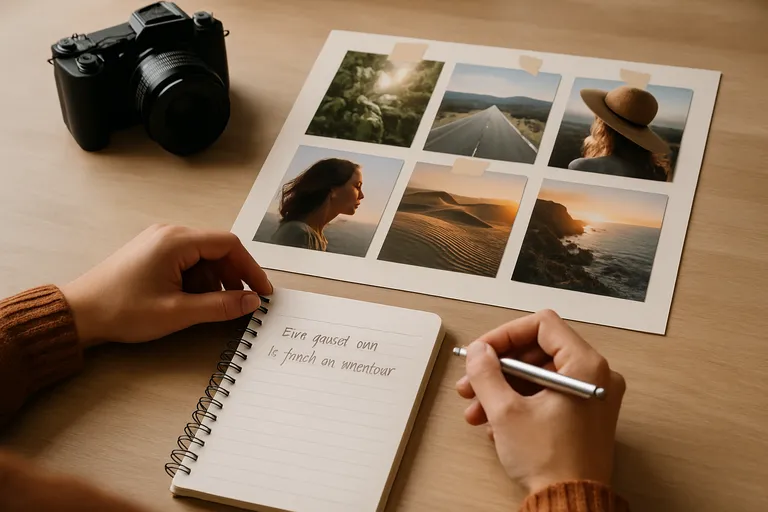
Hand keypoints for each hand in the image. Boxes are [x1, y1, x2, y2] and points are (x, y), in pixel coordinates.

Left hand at [61, 224, 272, 347]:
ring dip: (215, 280)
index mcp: (177, 241)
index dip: (251, 268)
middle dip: (234, 276)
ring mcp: (159, 241)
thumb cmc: (122, 310)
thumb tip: (252, 302)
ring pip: (204, 256)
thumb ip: (220, 306)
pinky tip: (193, 301)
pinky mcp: (152, 252)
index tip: (262, 292)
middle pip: (218, 249)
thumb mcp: (178, 312)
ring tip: (213, 307)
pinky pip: (187, 260)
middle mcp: (170, 233)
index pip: (229, 244)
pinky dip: (198, 279)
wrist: (79, 313)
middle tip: (243, 303)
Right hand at [455, 310, 624, 493]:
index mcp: (586, 366)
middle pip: (538, 350)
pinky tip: (495, 423)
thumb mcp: (506, 411)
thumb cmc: (552, 463)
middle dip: (499, 367)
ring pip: (539, 375)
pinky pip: (547, 394)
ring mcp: (591, 396)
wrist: (569, 505)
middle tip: (472, 382)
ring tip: (477, 409)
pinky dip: (519, 402)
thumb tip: (479, 352)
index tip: (483, 351)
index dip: (505, 334)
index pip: (542, 325)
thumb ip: (487, 372)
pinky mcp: (584, 415)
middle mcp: (595, 377)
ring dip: (503, 388)